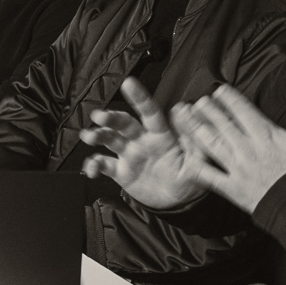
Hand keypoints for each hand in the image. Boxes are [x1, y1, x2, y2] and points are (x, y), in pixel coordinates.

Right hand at [78, 76, 212, 209]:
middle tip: (98, 116)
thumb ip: (192, 139)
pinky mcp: (120, 171)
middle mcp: (141, 140)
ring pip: (109, 139)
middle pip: (123, 123)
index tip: (128, 83)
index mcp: (160, 134)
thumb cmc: (190, 178)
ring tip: (88, 136)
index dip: (139, 97)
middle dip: (110, 118)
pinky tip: (91, 170)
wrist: (178, 201)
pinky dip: (93, 165)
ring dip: (97, 135)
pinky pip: (104, 164)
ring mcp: (129, 155)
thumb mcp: (197, 161)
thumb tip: (185, 109)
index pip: (149, 111)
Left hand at [172, 79, 285, 213]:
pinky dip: (197, 167)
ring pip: (212, 145)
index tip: (218, 90)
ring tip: (185, 119)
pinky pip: (210, 177)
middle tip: (196, 101)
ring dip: (196, 130)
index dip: (229, 99)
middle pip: (223, 125)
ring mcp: (239, 170)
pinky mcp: (234, 189)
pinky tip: (185, 158)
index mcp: (267, 135)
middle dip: (208, 111)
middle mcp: (249, 149)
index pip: (244, 111)